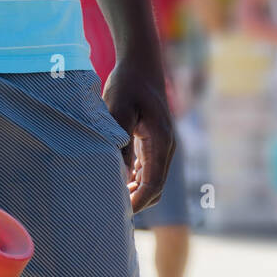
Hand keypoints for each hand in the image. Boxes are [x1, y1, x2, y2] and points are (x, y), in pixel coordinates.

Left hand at [102, 54, 175, 213]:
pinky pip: (148, 167)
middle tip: (111, 209)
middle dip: (137, 201)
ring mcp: (162, 144)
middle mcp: (166, 146)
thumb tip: (120, 171)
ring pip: (152, 178)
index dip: (138, 202)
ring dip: (135, 190)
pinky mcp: (155, 139)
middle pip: (155, 187)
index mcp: (161, 141)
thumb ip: (120, 139)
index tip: (120, 213)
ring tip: (111, 198)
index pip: (153, 184)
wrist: (141, 62)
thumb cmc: (128, 82)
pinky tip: (118, 178)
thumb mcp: (119, 107)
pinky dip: (136, 178)